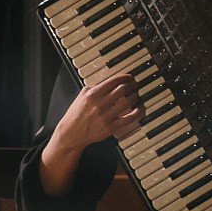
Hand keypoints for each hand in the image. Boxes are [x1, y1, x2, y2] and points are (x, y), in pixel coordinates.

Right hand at [38, 73, 144, 194]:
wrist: (71, 133)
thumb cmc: (76, 114)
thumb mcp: (82, 95)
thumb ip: (95, 87)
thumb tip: (111, 83)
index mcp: (92, 94)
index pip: (113, 81)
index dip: (125, 77)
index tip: (130, 77)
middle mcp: (99, 104)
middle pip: (123, 89)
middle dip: (132, 85)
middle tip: (136, 84)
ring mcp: (106, 116)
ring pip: (128, 102)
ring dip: (135, 96)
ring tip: (137, 95)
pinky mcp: (111, 127)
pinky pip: (130, 118)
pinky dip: (138, 112)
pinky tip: (140, 108)